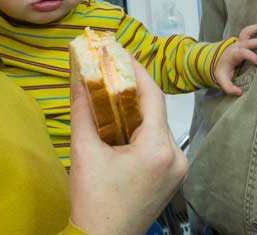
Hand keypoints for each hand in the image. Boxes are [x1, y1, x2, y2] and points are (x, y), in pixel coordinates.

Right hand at [68, 57, 186, 234]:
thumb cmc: (93, 203)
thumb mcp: (83, 151)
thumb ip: (82, 108)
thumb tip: (79, 74)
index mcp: (158, 150)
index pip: (152, 95)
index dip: (135, 69)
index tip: (118, 52)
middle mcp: (176, 157)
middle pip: (156, 109)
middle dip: (132, 88)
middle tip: (111, 69)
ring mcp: (177, 169)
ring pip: (157, 125)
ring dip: (136, 109)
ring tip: (112, 93)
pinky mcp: (172, 177)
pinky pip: (158, 141)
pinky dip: (140, 128)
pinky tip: (121, 122)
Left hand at [214, 23, 256, 94]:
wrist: (215, 61)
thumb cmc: (222, 72)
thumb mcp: (222, 81)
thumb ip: (229, 88)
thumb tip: (239, 92)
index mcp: (232, 56)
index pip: (241, 53)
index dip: (250, 56)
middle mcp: (235, 47)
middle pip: (246, 42)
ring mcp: (239, 42)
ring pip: (246, 32)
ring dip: (256, 29)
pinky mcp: (242, 40)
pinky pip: (248, 31)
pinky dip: (256, 27)